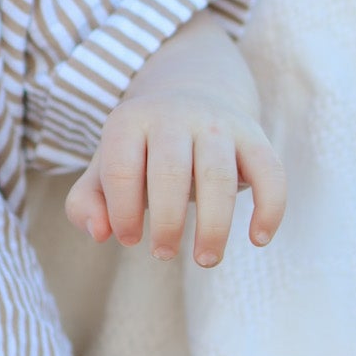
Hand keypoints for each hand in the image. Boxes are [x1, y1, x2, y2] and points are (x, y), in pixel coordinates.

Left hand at [65, 85, 285, 268]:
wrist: (190, 96)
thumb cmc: (141, 150)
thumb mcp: (105, 168)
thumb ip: (86, 203)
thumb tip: (99, 233)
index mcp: (131, 120)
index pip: (121, 170)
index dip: (123, 213)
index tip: (129, 238)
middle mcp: (174, 115)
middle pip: (170, 173)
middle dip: (167, 223)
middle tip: (163, 254)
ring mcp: (218, 124)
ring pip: (218, 176)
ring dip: (214, 226)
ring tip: (205, 259)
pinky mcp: (255, 137)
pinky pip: (269, 173)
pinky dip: (269, 208)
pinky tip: (258, 239)